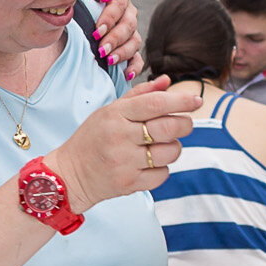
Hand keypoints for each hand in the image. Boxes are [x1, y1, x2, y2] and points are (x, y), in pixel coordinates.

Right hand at [50, 82, 198, 211]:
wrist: (70, 174)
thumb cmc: (94, 138)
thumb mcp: (110, 111)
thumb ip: (140, 95)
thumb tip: (166, 81)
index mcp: (116, 114)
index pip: (155, 103)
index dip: (180, 101)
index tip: (196, 100)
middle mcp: (120, 137)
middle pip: (168, 128)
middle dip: (184, 124)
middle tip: (185, 124)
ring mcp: (124, 162)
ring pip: (169, 152)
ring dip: (174, 147)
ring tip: (163, 145)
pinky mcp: (128, 184)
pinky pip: (162, 174)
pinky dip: (163, 168)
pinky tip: (151, 163)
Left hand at [84, 0, 142, 77]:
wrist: (76, 14)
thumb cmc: (77, 0)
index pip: (119, 3)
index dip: (109, 18)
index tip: (96, 31)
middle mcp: (128, 12)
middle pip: (128, 25)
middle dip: (115, 38)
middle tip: (102, 50)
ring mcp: (131, 31)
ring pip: (135, 41)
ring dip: (123, 52)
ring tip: (109, 61)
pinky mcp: (129, 48)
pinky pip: (137, 58)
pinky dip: (134, 67)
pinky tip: (126, 75)